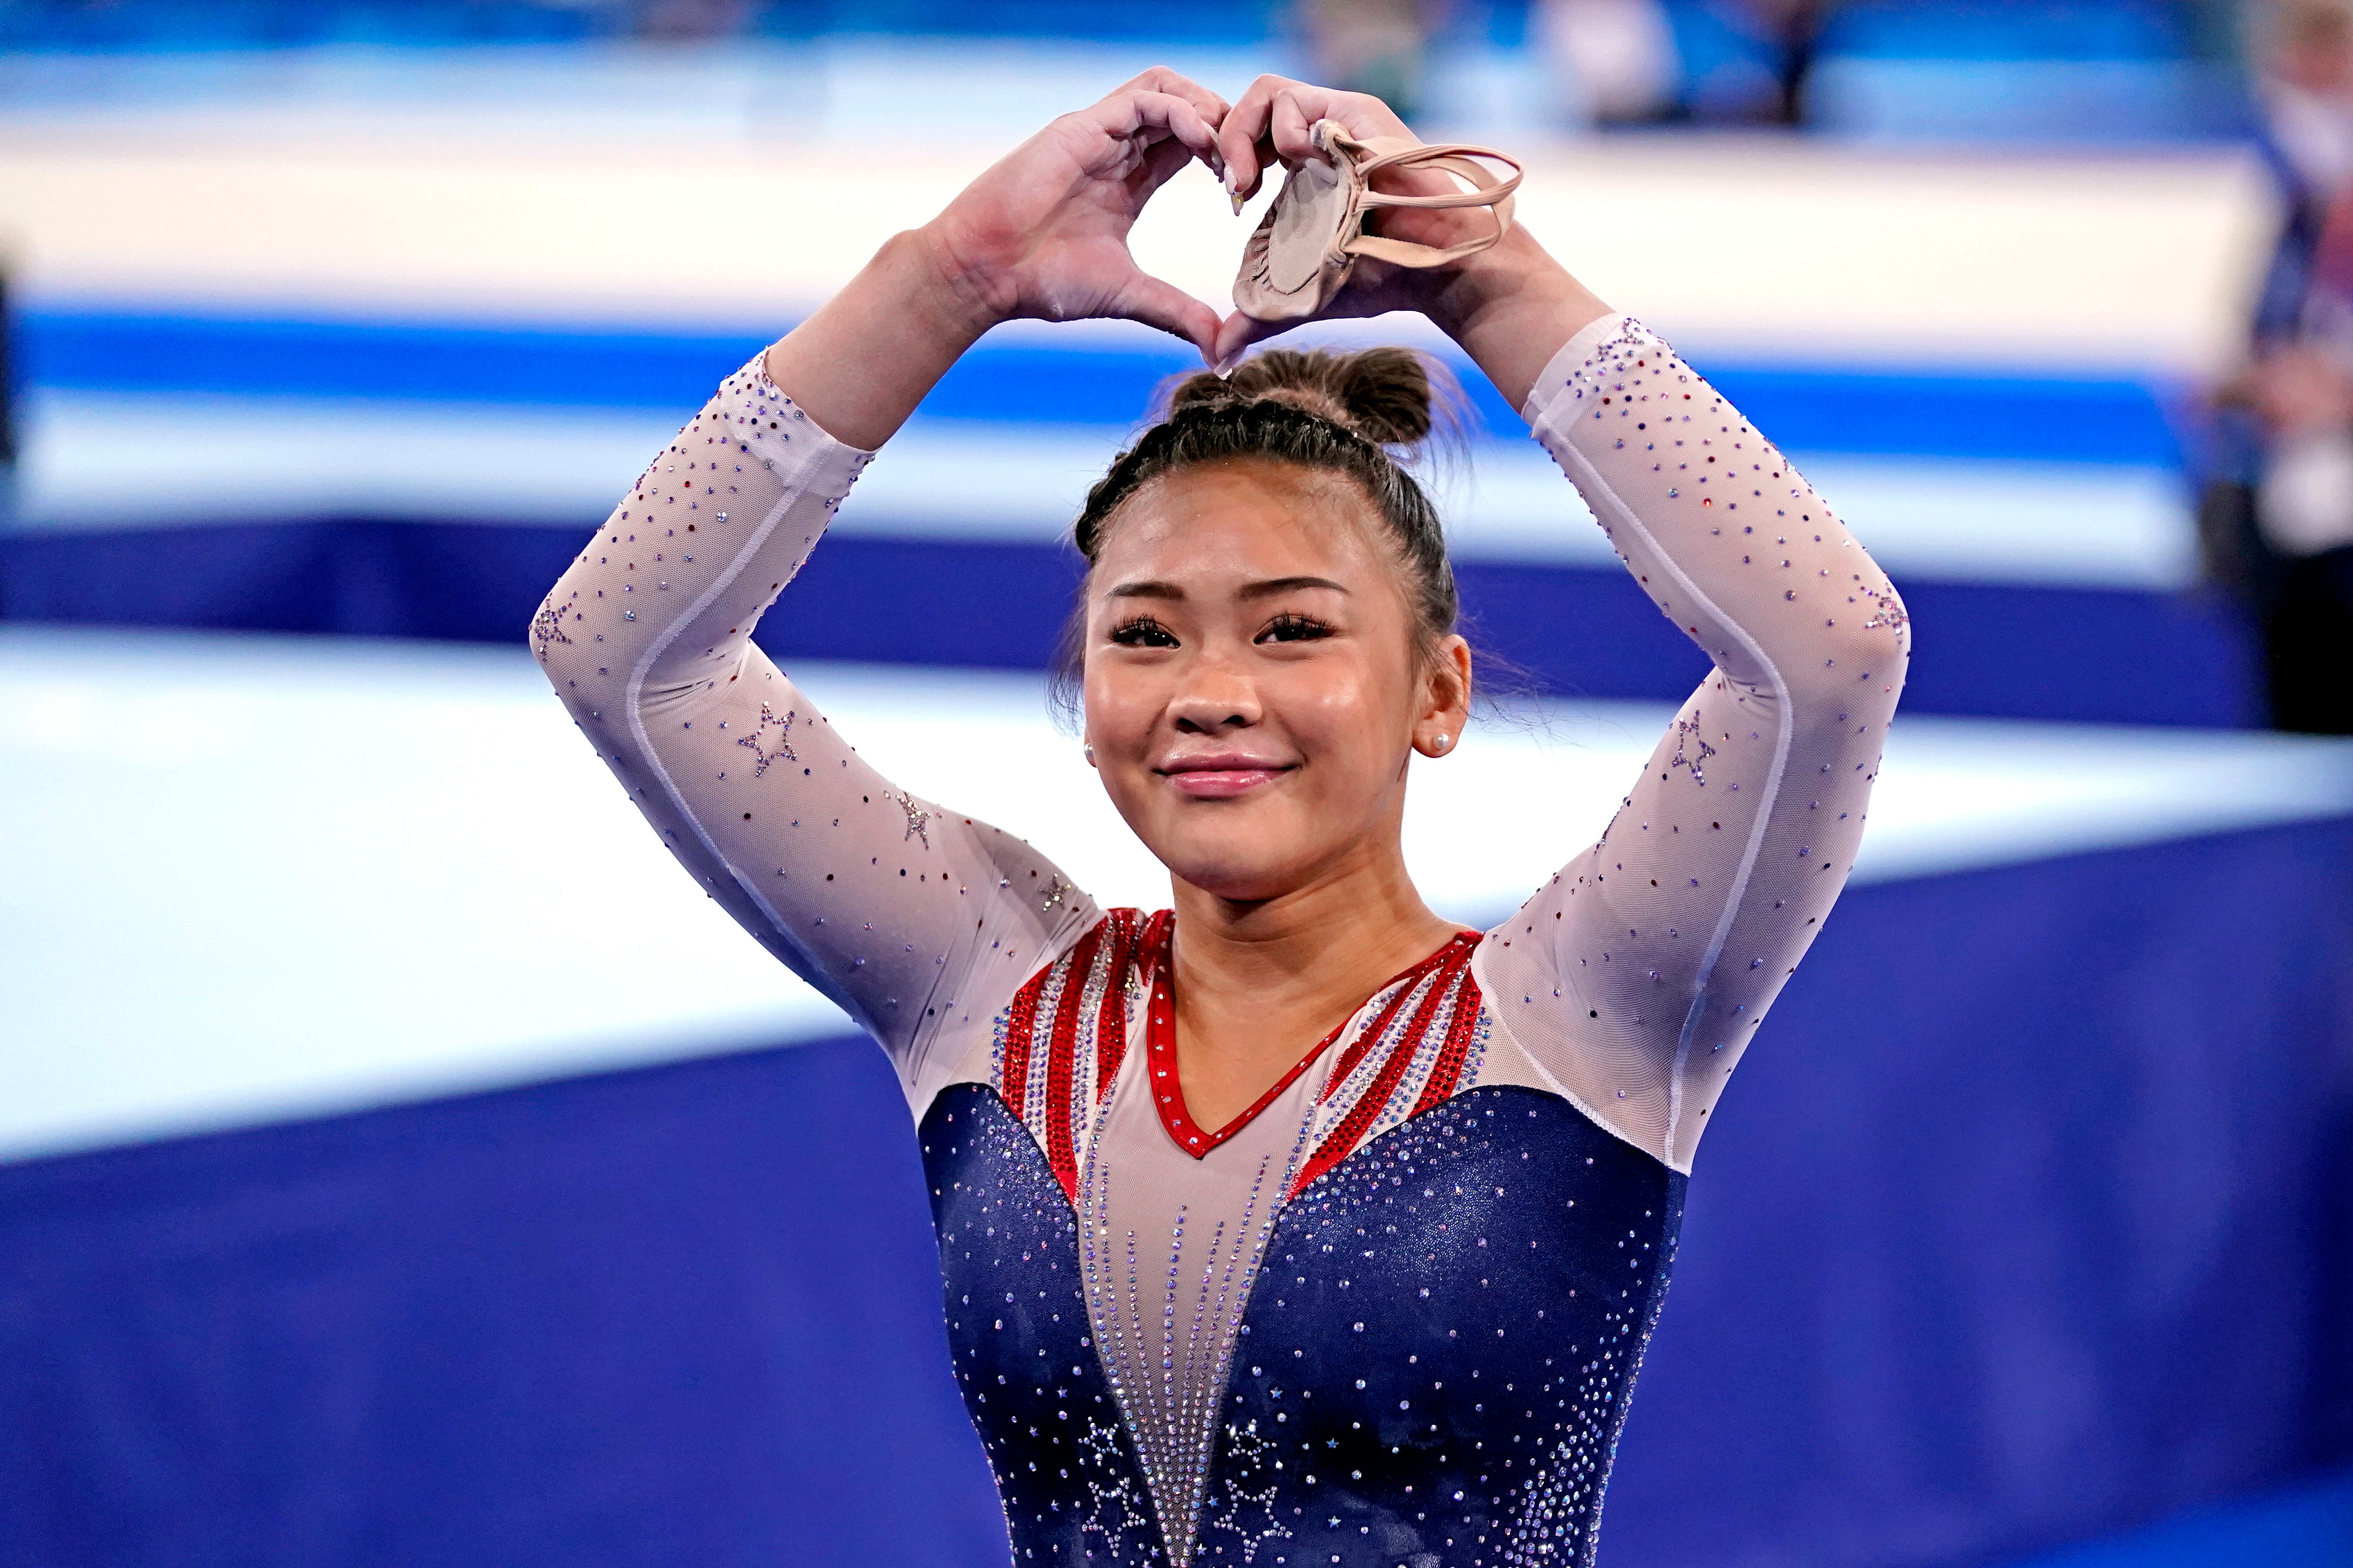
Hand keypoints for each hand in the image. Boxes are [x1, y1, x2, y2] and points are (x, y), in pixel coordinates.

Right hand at [919, 68, 1230, 362]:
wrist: (987, 273)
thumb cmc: (1044, 283)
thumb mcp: (1130, 296)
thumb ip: (1177, 313)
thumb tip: (1219, 352)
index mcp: (1130, 181)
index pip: (1190, 145)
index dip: (1226, 156)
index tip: (1246, 192)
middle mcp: (1117, 150)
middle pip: (1186, 108)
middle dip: (1226, 127)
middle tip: (1248, 166)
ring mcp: (1101, 134)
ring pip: (1170, 89)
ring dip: (1208, 110)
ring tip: (1228, 151)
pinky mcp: (1084, 126)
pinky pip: (1147, 97)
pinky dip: (1183, 111)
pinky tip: (1202, 145)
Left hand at [1209, 74, 1530, 366]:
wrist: (1435, 270)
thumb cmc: (1382, 278)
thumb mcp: (1304, 293)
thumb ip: (1260, 315)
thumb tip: (1219, 357)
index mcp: (1305, 168)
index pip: (1249, 138)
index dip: (1226, 159)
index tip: (1232, 200)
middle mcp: (1320, 136)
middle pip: (1248, 109)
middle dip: (1224, 143)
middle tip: (1230, 189)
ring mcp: (1338, 120)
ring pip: (1264, 92)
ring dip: (1240, 133)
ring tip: (1248, 181)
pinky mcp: (1354, 111)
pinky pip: (1290, 97)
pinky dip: (1276, 129)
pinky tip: (1293, 165)